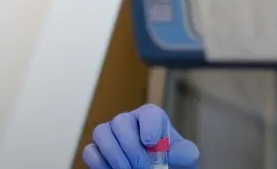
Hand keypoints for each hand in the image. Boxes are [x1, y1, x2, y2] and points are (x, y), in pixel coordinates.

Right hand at [83, 104, 198, 168]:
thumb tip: (168, 154)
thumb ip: (185, 153)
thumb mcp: (185, 157)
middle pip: (121, 121)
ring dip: (114, 155)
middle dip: (131, 147)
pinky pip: (90, 151)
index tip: (152, 144)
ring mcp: (110, 135)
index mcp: (151, 118)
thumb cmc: (171, 162)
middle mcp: (128, 122)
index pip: (149, 113)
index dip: (149, 127)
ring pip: (101, 132)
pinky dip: (100, 163)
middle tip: (141, 166)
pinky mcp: (97, 151)